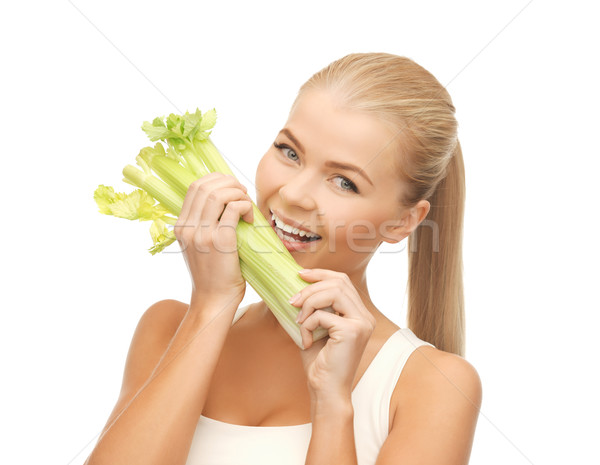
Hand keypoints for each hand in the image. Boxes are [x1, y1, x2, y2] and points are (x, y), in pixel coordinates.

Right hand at [174, 173, 253, 309]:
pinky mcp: (220, 241)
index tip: (231, 187)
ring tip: (247, 204)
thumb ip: (203, 225)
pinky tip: (250, 218)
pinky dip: (245, 206)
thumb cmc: (213, 274)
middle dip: (229, 182)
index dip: (216, 179)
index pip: (195, 187)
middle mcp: (187, 228)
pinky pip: (233, 209)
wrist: (213, 300)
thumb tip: (225, 200)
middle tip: (243, 193)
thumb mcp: (198, 246)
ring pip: (219, 194)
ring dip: (238, 193)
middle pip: (205, 186)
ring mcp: (202, 234)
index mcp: (180, 226)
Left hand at [291, 269, 375, 399]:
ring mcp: (361, 323)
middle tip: (292, 301)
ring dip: (309, 302)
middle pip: (339, 282)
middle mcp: (365, 316)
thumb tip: (296, 284)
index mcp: (359, 313)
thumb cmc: (319, 362)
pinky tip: (306, 340)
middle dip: (311, 288)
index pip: (343, 280)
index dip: (321, 273)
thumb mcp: (315, 327)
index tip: (300, 274)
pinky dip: (307, 324)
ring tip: (298, 320)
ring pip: (333, 292)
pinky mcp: (352, 331)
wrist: (325, 390)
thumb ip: (314, 307)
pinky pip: (323, 315)